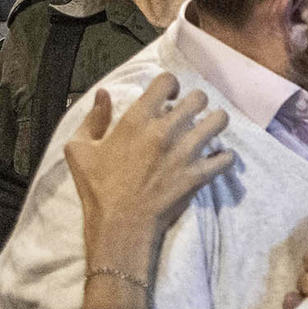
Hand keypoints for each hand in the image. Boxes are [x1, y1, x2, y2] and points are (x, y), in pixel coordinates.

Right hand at [66, 74, 232, 278]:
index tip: (170, 97)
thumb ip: (93, 118)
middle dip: (196, 103)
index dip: (171, 85)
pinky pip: (227, 157)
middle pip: (199, 98)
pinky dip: (225, 157)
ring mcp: (186, 152)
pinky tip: (216, 159)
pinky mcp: (199, 174)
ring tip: (207, 131)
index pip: (166, 81)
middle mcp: (165, 131)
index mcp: (137, 121)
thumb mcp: (79, 150)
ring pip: (219, 121)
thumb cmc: (98, 189)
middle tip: (190, 115)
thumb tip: (104, 93)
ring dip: (215, 124)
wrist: (119, 226)